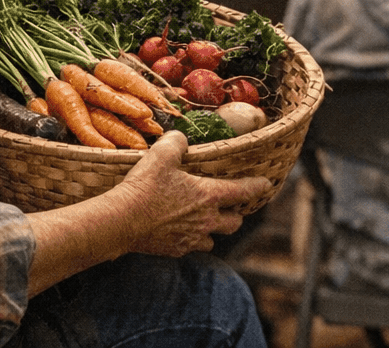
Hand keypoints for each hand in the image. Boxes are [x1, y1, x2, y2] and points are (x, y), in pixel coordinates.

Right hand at [112, 132, 271, 256]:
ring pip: (213, 239)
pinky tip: (181, 231)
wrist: (122, 221)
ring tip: (205, 221)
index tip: (266, 184)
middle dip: (236, 214)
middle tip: (232, 206)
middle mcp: (206, 220)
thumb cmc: (145, 186)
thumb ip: (176, 142)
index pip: (242, 191)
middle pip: (234, 222)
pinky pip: (191, 247)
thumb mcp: (162, 155)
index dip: (257, 186)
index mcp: (209, 196)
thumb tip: (181, 138)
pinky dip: (191, 240)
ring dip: (213, 231)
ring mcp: (191, 238)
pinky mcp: (175, 250)